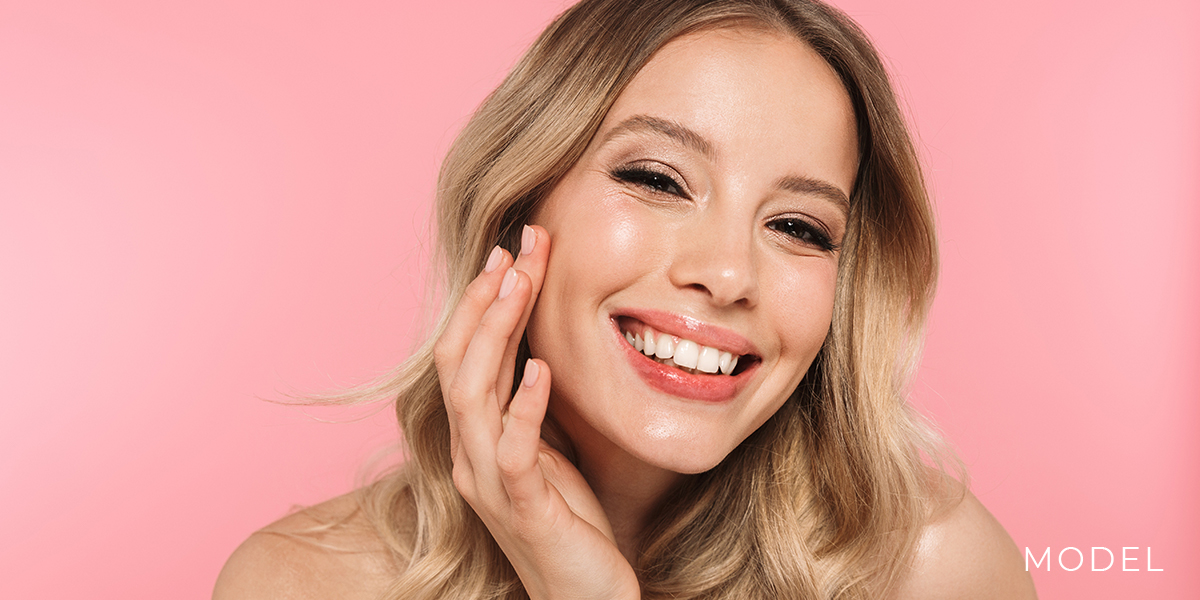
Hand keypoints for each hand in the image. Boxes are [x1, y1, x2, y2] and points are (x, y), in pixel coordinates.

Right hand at [433, 225, 639, 599]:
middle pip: (460, 362)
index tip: (514, 249)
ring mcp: (491, 484)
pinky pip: (513, 452)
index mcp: (477, 436)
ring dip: (496, 334)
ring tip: (518, 284)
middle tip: (514, 248)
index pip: (468, 354)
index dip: (485, 300)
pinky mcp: (524, 510)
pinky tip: (540, 367)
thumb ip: (533, 401)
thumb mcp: (549, 445)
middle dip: (485, 300)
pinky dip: (523, 406)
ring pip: (473, 396)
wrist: (584, 597)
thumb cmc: (570, 520)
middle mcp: (470, 455)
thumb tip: (540, 341)